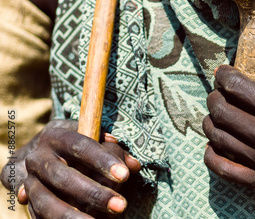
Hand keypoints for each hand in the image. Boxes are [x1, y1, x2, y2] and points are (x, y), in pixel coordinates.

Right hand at [1, 120, 140, 217]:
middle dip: (93, 193)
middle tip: (121, 205)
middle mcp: (38, 158)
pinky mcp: (28, 202)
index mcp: (56, 137)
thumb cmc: (78, 146)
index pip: (80, 146)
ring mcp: (30, 182)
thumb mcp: (94, 140)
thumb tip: (133, 165)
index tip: (125, 175)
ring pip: (47, 202)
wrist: (43, 156)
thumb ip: (115, 150)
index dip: (102, 161)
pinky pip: (39, 217)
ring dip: (73, 216)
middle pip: (63, 177)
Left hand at [203, 17, 254, 204]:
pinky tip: (214, 147)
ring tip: (215, 117)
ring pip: (218, 138)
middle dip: (214, 98)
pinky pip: (223, 169)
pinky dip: (212, 156)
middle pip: (220, 111)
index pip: (234, 86)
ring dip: (210, 124)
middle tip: (218, 94)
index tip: (223, 72)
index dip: (222, 75)